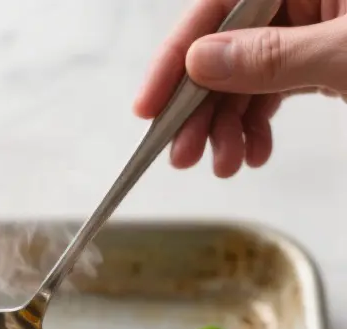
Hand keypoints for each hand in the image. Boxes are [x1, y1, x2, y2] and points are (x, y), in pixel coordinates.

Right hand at [134, 1, 346, 176]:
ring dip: (226, 126)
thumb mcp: (342, 53)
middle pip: (226, 46)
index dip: (177, 56)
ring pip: (245, 76)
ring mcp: (308, 28)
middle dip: (201, 106)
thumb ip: (273, 55)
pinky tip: (252, 152)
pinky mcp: (317, 58)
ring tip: (225, 164)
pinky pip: (272, 90)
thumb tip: (201, 62)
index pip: (218, 5)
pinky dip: (256, 125)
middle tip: (183, 154)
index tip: (149, 106)